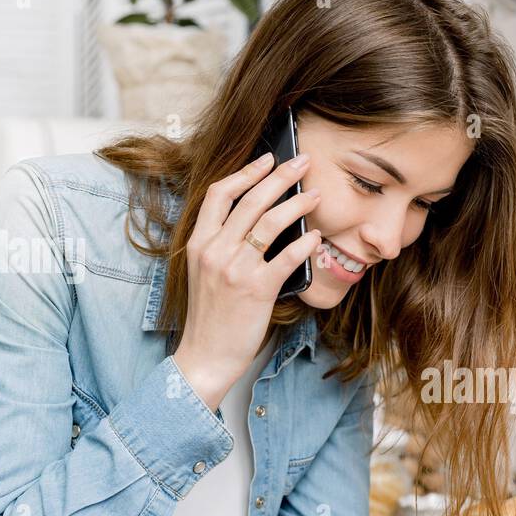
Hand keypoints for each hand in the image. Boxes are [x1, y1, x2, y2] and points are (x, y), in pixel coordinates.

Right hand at [173, 152, 322, 409]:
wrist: (205, 355)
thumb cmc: (211, 316)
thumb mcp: (205, 272)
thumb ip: (223, 244)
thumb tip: (262, 219)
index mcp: (198, 242)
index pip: (219, 193)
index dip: (246, 172)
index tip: (267, 159)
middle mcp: (214, 250)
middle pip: (250, 200)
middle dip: (280, 176)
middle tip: (304, 162)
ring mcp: (235, 268)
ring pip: (270, 222)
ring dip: (297, 203)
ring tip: (317, 194)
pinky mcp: (257, 289)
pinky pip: (286, 257)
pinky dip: (305, 243)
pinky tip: (317, 236)